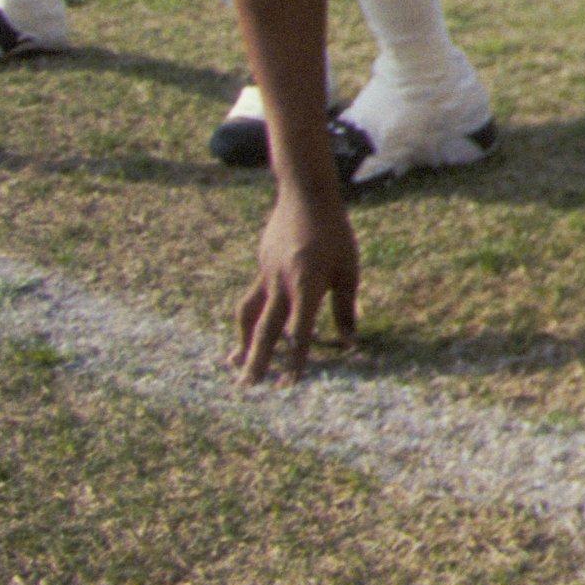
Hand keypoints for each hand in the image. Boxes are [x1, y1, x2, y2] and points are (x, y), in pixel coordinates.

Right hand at [233, 183, 359, 381]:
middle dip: (256, 360)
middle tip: (246, 388)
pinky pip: (252, 298)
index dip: (296, 359)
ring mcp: (266, 275)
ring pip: (248, 314)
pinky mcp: (259, 268)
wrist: (305, 196)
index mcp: (308, 283)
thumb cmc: (335, 233)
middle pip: (265, 329)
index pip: (300, 331)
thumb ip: (345, 306)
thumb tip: (350, 341)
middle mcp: (282, 283)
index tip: (289, 384)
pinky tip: (251, 330)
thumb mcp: (348, 268)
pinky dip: (250, 317)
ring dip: (242, 340)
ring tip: (235, 363)